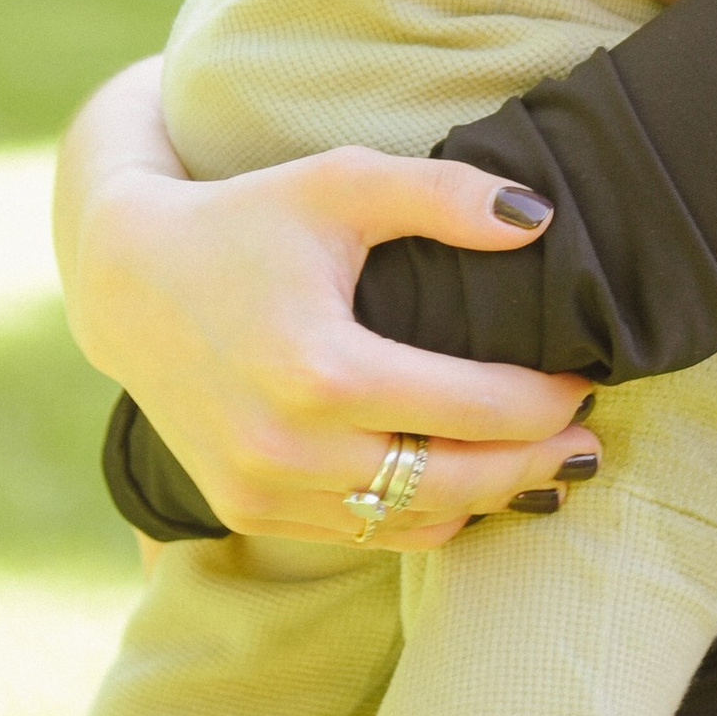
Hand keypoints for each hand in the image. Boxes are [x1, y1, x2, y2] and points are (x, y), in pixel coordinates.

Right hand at [56, 60, 594, 545]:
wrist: (128, 281)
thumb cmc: (247, 217)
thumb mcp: (343, 183)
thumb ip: (444, 195)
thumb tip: (540, 222)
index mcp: (322, 369)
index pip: (475, 408)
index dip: (547, 400)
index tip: (587, 379)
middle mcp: (291, 447)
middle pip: (457, 480)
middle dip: (536, 463)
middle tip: (589, 443)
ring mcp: (265, 489)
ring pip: (415, 521)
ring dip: (488, 498)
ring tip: (545, 466)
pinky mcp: (248, 510)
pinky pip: (366, 532)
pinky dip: (425, 514)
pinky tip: (468, 483)